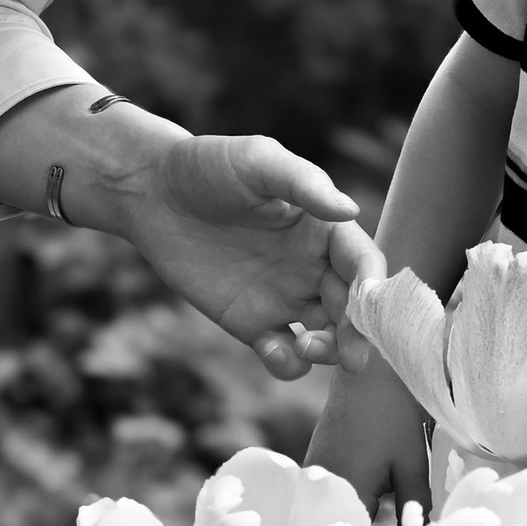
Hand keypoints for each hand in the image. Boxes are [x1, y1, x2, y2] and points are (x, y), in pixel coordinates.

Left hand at [80, 125, 385, 380]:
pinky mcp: (252, 322)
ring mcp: (284, 297)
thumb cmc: (209, 166)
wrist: (152, 193)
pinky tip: (273, 350)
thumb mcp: (257, 162)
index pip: (363, 263)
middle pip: (353, 309)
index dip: (374, 287)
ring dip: (330, 352)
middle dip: (359, 333)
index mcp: (323, 228)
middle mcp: (312, 266)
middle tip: (351, 353)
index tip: (370, 307)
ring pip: (327, 337)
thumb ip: (303, 184)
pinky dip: (288, 363)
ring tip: (309, 347)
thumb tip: (350, 210)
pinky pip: (283, 354)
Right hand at [305, 353, 433, 521]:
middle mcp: (320, 485)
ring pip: (335, 512)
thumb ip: (415, 507)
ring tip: (385, 523)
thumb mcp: (412, 465)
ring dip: (356, 520)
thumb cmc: (393, 413)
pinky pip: (329, 495)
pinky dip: (347, 502)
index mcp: (344, 490)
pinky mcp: (315, 462)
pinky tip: (370, 500)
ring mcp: (313, 473)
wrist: (368, 367)